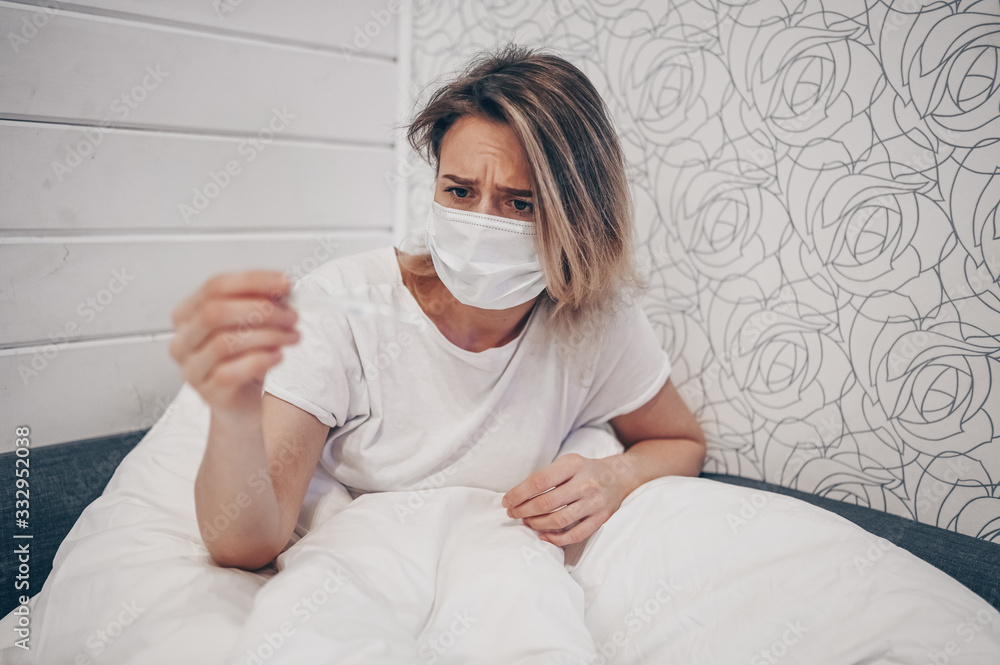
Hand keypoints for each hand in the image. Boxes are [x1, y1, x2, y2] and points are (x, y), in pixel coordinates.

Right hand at [169, 271, 299, 419]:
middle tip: (291, 316)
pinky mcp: (208, 393)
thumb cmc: (245, 359)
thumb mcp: (252, 324)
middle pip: (215, 312)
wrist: (243, 402)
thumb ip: (261, 302)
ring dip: (267, 335)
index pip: (215, 286)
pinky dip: (260, 361)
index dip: (253, 281)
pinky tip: (278, 357)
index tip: (284, 283)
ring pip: (224, 342)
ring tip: (291, 336)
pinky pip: (230, 372)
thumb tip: (282, 287)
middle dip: (261, 310)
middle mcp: (183, 340)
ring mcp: (192, 369)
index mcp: (188, 314)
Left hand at [502, 453, 635, 546]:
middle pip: (546, 502)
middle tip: (513, 513)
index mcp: (573, 465)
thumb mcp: (567, 462)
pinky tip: (543, 535)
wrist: (619, 476)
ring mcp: (594, 503)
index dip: (519, 493)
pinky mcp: (601, 519)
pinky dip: (556, 538)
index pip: (539, 481)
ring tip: (526, 522)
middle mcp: (585, 483)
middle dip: (523, 510)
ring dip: (537, 524)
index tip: (507, 501)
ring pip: (559, 520)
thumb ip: (546, 476)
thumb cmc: (584, 470)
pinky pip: (575, 535)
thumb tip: (517, 496)